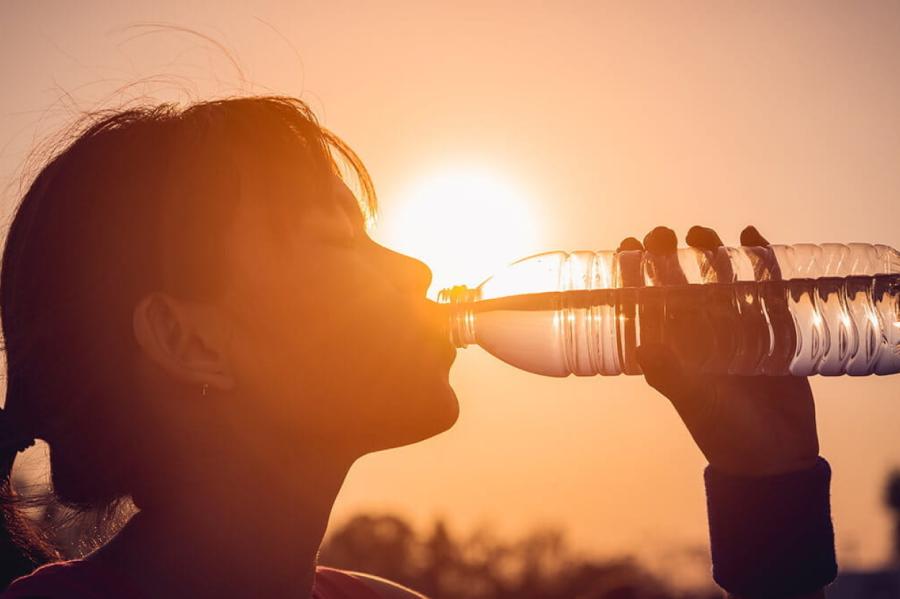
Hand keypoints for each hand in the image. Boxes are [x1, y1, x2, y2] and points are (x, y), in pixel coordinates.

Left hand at [620, 225, 819, 476]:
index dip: (633, 273)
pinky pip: (764, 286)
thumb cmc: (724, 431)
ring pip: (718, 278)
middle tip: (661, 233)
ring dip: (709, 252)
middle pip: (679, 282)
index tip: (626, 245)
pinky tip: (751, 236)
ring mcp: (735, 327)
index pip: (646, 301)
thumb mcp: (694, 401)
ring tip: (700, 233)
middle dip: (667, 255)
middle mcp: (699, 333)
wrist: (775, 455)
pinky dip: (759, 260)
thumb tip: (643, 346)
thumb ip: (671, 374)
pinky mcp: (771, 327)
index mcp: (672, 348)